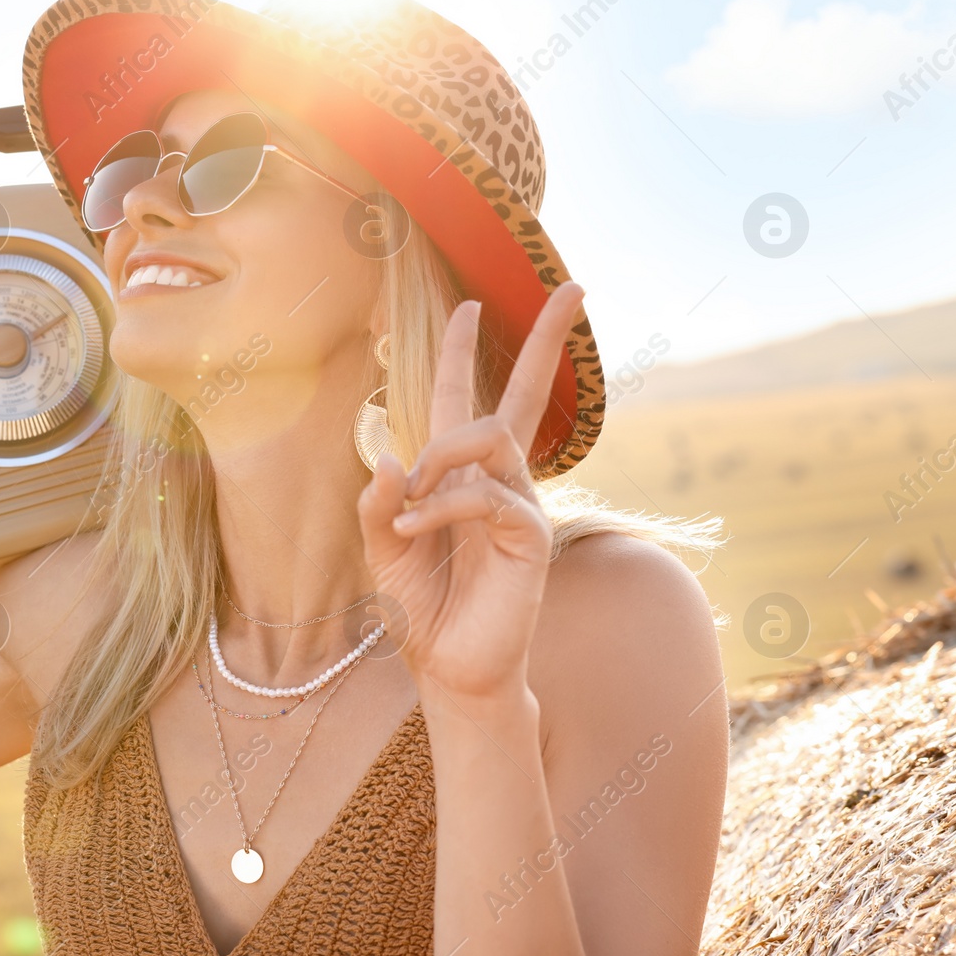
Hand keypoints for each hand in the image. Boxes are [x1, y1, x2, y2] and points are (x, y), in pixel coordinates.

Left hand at [356, 282, 585, 701]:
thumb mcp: (382, 547)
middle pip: (528, 396)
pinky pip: (486, 495)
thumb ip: (380, 502)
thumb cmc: (420, 606)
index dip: (465, 354)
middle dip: (548, 338)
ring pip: (490, 436)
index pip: (467, 400)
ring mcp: (518, 505)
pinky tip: (415, 531)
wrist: (447, 669)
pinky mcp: (529, 537)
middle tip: (576, 286)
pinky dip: (442, 507)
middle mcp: (497, 481)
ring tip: (412, 498)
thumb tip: (390, 454)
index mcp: (459, 476)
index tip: (471, 305)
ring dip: (440, 456)